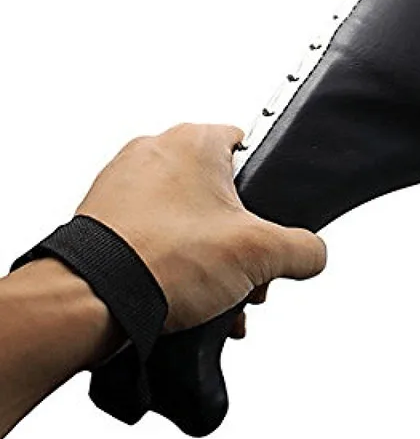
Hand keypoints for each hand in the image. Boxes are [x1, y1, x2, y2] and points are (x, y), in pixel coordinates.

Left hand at [76, 123, 325, 332]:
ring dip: (205, 253)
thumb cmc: (159, 260)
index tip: (267, 217)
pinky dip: (170, 259)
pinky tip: (182, 297)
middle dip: (236, 236)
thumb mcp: (259, 255)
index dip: (265, 185)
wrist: (88, 299)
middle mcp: (155, 150)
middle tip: (243, 270)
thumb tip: (313, 254)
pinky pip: (151, 231)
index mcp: (194, 140)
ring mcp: (123, 181)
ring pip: (185, 214)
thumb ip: (302, 249)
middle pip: (218, 190)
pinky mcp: (101, 213)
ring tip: (213, 294)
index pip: (247, 143)